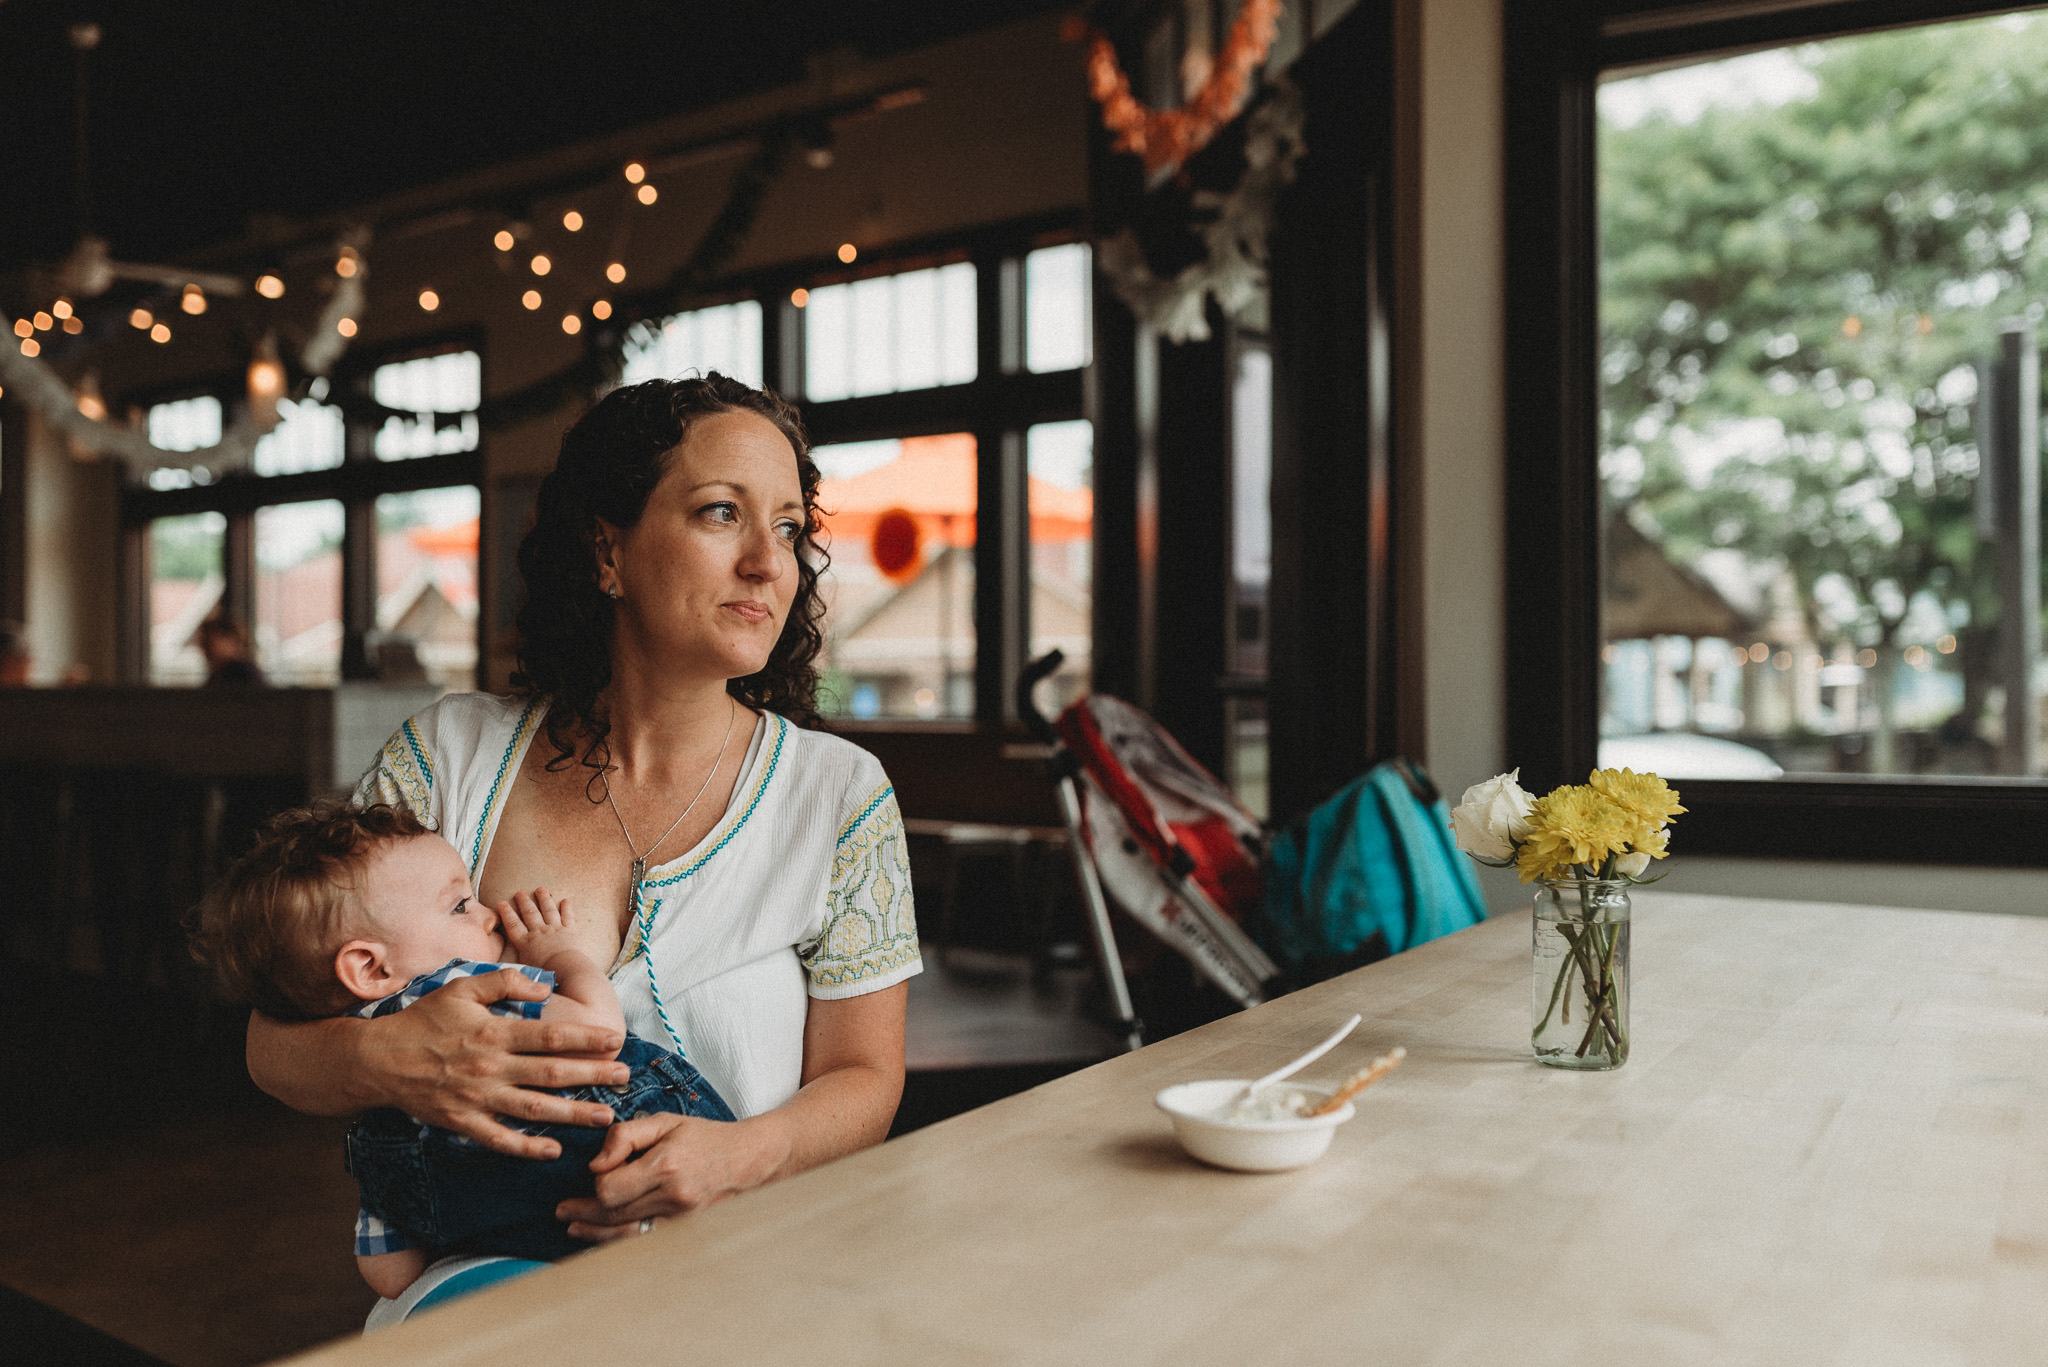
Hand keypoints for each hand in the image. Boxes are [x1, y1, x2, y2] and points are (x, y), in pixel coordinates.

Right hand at [364, 969, 629, 1158]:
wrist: (379, 1059)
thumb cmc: (425, 1019)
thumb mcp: (462, 987)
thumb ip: (505, 982)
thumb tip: (544, 987)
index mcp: (494, 1032)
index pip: (551, 1035)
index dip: (586, 1038)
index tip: (616, 1039)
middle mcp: (490, 1067)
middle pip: (552, 1073)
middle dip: (592, 1075)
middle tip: (624, 1077)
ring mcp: (477, 1098)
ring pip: (534, 1109)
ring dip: (572, 1114)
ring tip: (605, 1116)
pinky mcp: (462, 1122)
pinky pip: (500, 1139)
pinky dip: (526, 1147)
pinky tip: (553, 1150)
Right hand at [496, 888, 577, 969]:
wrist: (566, 972)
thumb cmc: (543, 975)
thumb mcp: (522, 971)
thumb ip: (513, 966)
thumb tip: (502, 969)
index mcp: (525, 943)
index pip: (513, 925)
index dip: (506, 913)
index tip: (502, 903)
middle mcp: (539, 933)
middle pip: (530, 913)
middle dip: (524, 901)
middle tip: (519, 892)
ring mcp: (555, 930)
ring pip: (548, 910)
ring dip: (544, 899)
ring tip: (541, 889)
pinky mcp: (570, 932)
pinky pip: (568, 916)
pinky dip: (567, 908)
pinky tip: (566, 900)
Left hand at [554, 1113, 789, 1242]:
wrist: (747, 1160)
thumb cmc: (704, 1137)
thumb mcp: (665, 1121)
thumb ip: (625, 1136)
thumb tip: (595, 1163)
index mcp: (665, 1165)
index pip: (610, 1188)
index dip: (596, 1183)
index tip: (596, 1172)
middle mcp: (673, 1197)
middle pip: (613, 1215)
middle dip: (584, 1213)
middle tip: (563, 1211)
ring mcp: (681, 1220)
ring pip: (625, 1235)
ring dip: (594, 1233)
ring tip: (574, 1228)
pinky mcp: (685, 1232)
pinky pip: (643, 1242)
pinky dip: (619, 1242)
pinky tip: (602, 1238)